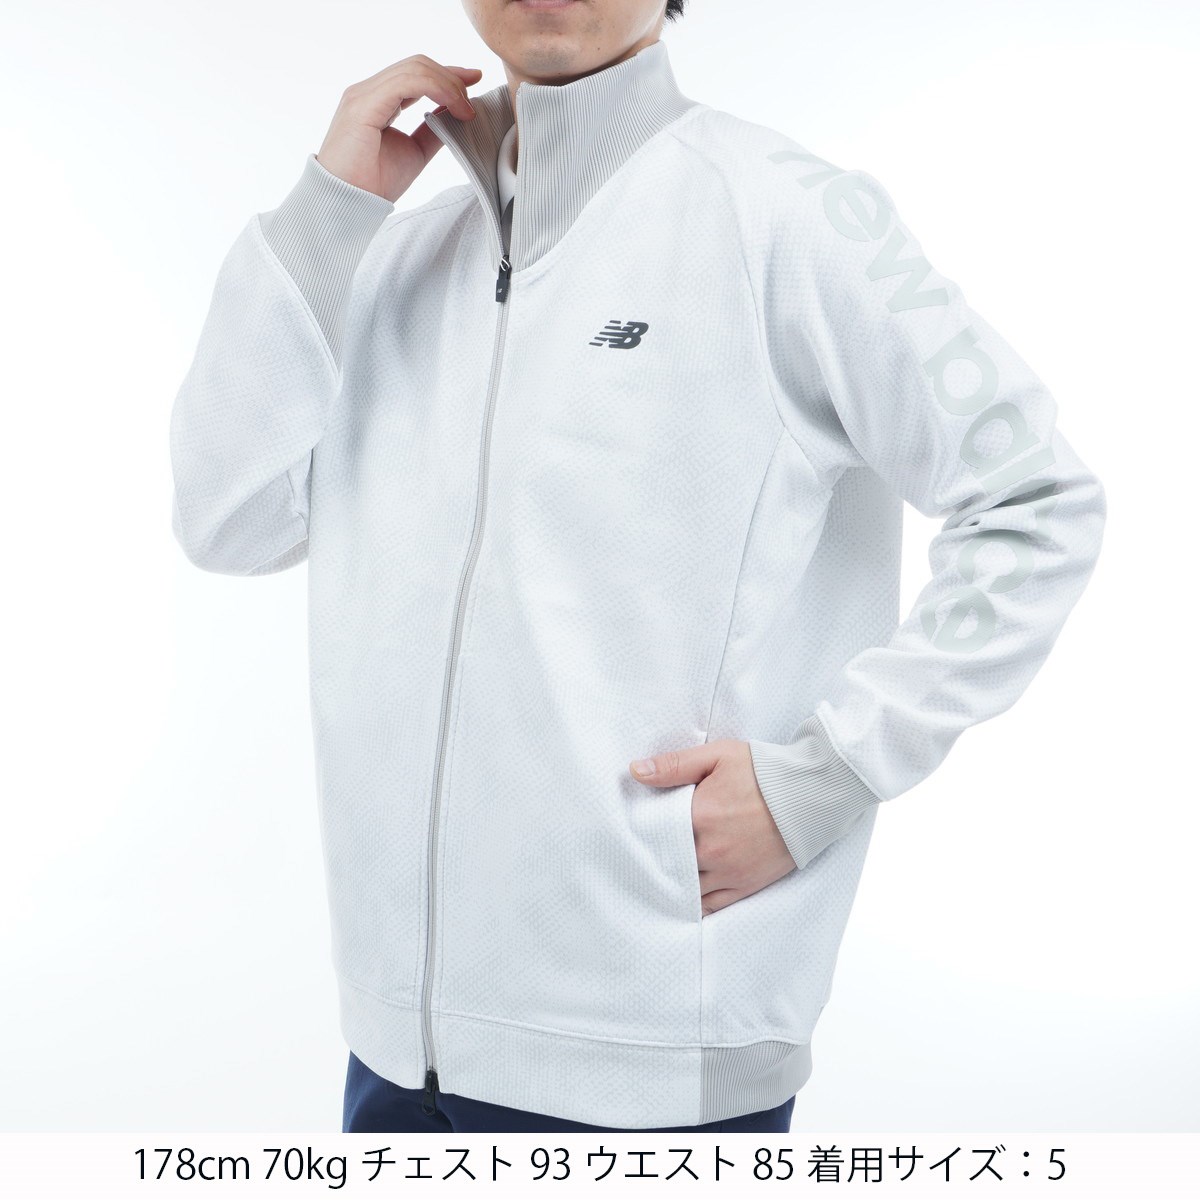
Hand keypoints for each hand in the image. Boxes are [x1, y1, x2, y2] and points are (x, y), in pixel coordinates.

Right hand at [316, 55, 482, 201]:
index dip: (447, 74)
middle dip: (451, 77)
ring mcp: (363, 94)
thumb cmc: (373, 184)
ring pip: (414, 69)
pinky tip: (453, 107)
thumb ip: (433, 130)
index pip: (415, 73)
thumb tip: (457, 115)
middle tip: (472, 101)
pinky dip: (436, 89)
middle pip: (417, 65)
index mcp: (377, 100)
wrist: (346, 204)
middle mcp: (368, 91)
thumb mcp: (415, 151)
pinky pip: (406, 83)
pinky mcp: (363, 105)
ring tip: (466, 109)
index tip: (474, 80)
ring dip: (448, 85)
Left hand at [628, 739, 796, 915]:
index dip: (643, 833)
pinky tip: (682, 898)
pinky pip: (711, 906)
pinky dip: (694, 904)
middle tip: (637, 858)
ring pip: (686, 890)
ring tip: (658, 877)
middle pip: (667, 865)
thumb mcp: (718, 755)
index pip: (655, 833)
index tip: (632, 831)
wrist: (812, 793)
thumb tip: (636, 771)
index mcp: (700, 817)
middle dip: (654, 861)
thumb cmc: (764, 771)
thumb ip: (674, 765)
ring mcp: (729, 873)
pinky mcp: (746, 886)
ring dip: (672, 884)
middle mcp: (712, 851)